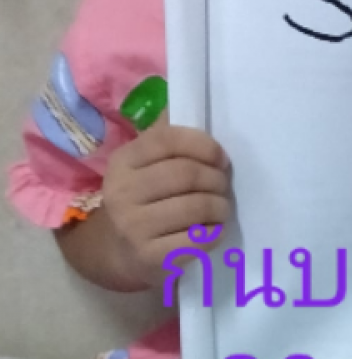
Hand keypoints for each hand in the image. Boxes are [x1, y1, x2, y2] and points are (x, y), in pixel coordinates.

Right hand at [102, 117, 231, 286]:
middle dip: (216, 179)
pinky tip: (213, 229)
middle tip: (224, 185)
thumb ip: (166, 137)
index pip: (168, 139)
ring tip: (221, 207)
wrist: (120, 252)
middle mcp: (122, 192)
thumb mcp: (146, 164)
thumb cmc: (145, 198)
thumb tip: (185, 100)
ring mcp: (133, 227)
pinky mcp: (150, 257)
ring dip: (220, 206)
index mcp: (124, 161)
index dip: (203, 145)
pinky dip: (215, 232)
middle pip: (187, 174)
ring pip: (196, 207)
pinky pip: (197, 239)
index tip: (220, 157)